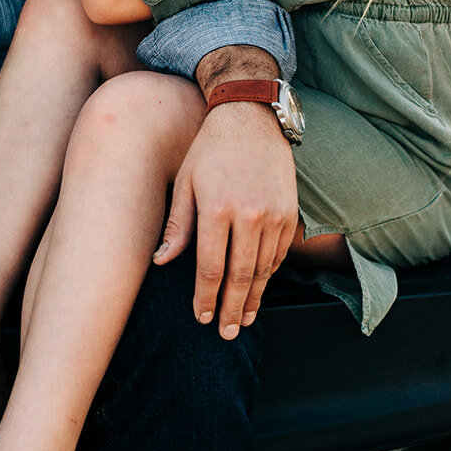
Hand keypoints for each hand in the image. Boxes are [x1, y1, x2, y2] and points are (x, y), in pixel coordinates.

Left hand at [154, 102, 297, 337]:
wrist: (250, 116)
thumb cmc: (209, 148)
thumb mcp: (186, 182)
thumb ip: (178, 225)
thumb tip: (161, 262)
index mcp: (217, 208)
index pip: (211, 268)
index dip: (206, 298)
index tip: (202, 318)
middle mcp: (249, 215)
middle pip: (240, 277)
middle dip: (232, 310)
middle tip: (227, 333)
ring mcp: (274, 214)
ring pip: (263, 270)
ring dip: (254, 298)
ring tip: (244, 319)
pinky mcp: (289, 212)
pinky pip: (280, 254)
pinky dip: (269, 275)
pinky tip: (259, 288)